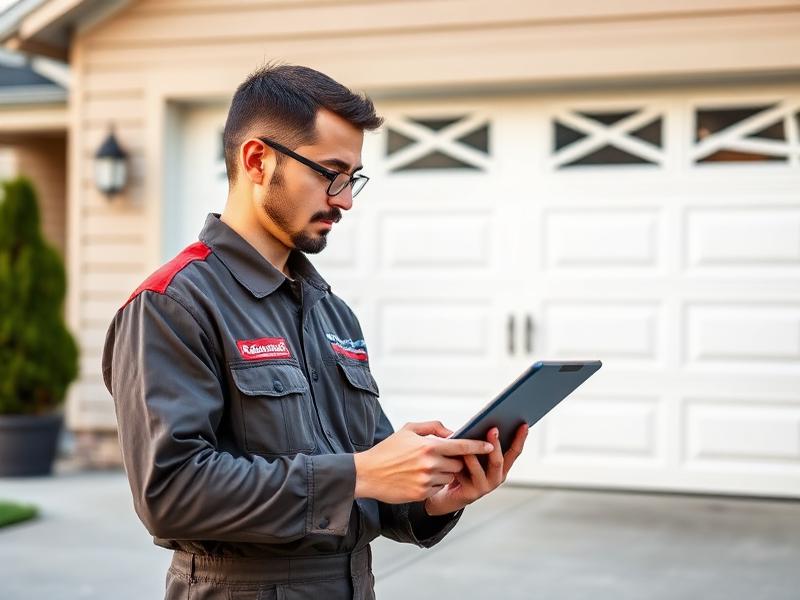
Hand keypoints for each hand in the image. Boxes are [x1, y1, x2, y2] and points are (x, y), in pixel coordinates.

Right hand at [353, 421, 494, 503]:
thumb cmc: (388, 450)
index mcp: (428, 445)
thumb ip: (433, 427)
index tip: (490, 446)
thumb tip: (453, 432)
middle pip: (459, 464)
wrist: (367, 474)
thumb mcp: (408, 430)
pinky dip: (434, 484)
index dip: (478, 445)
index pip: (461, 445)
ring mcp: (426, 480)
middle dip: (456, 461)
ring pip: (450, 477)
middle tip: (443, 458)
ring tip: (426, 468)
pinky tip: (418, 478)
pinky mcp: (421, 494)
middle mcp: (430, 464)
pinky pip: (439, 488)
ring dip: (445, 473)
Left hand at [423, 422, 528, 515]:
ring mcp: (485, 487)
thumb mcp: (474, 453)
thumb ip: (480, 443)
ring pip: (479, 469)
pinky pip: (464, 476)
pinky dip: (459, 465)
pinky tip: (453, 455)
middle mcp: (497, 477)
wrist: (450, 494)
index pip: (514, 451)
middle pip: (498, 461)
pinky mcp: (471, 494)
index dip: (520, 438)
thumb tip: (480, 423)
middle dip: (496, 444)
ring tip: (469, 441)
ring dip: (473, 455)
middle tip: (493, 429)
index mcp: (501, 467)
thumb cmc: (463, 468)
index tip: (524, 424)